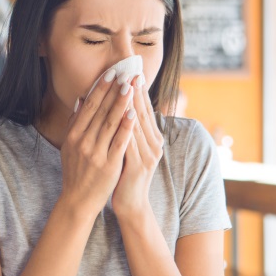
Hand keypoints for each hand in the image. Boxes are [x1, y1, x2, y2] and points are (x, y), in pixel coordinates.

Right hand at [60, 69, 135, 217]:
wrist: (78, 200)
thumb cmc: (76, 171)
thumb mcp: (69, 146)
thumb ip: (75, 123)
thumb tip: (81, 99)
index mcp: (73, 136)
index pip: (89, 107)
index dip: (100, 89)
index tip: (110, 73)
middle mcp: (83, 142)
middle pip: (100, 111)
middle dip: (113, 91)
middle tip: (124, 73)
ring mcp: (96, 153)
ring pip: (110, 123)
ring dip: (121, 103)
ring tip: (130, 87)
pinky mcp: (109, 165)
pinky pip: (120, 142)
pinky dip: (126, 126)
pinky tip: (133, 113)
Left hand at [112, 75, 163, 221]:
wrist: (131, 204)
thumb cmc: (126, 175)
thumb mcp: (128, 149)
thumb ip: (127, 130)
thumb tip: (122, 108)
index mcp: (152, 139)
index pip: (145, 110)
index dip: (139, 91)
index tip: (133, 72)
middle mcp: (154, 145)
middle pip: (143, 113)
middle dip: (136, 91)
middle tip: (131, 71)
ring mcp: (149, 155)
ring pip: (138, 124)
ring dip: (131, 104)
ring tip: (125, 86)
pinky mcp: (140, 165)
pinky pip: (131, 141)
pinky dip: (126, 126)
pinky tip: (122, 114)